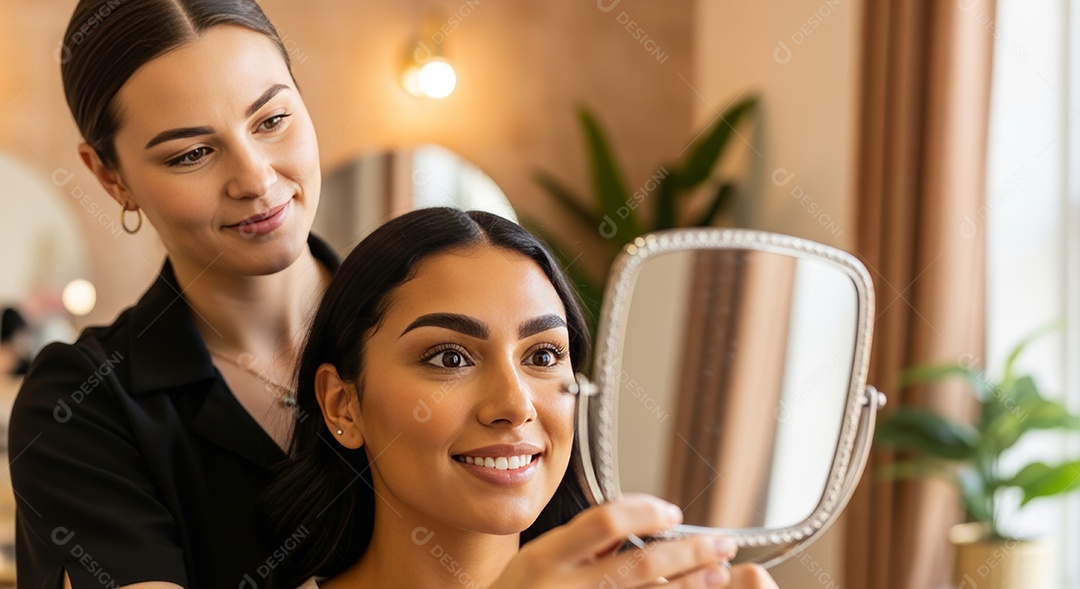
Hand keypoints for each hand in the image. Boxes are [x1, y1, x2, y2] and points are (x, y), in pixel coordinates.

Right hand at [491, 493, 777, 587]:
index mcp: (545, 557)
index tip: (673, 514)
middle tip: (721, 543)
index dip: (645, 512)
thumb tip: (638, 519)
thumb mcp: (538, 559)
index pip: (604, 521)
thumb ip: (581, 541)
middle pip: (638, 565)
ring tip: (718, 572)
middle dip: (687, 553)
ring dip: (689, 585)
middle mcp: (562, 588)